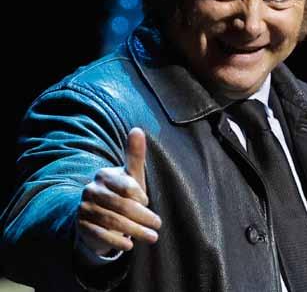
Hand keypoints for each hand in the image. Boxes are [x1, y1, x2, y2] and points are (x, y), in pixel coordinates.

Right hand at [77, 127, 161, 255]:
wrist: (98, 215)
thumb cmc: (122, 192)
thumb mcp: (130, 175)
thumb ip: (135, 154)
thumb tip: (137, 129)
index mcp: (103, 175)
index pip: (126, 186)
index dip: (140, 196)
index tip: (147, 202)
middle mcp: (90, 190)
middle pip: (121, 206)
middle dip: (143, 217)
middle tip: (158, 224)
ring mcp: (84, 209)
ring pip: (113, 222)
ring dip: (135, 231)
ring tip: (152, 237)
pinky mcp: (81, 226)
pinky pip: (101, 235)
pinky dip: (117, 241)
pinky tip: (129, 245)